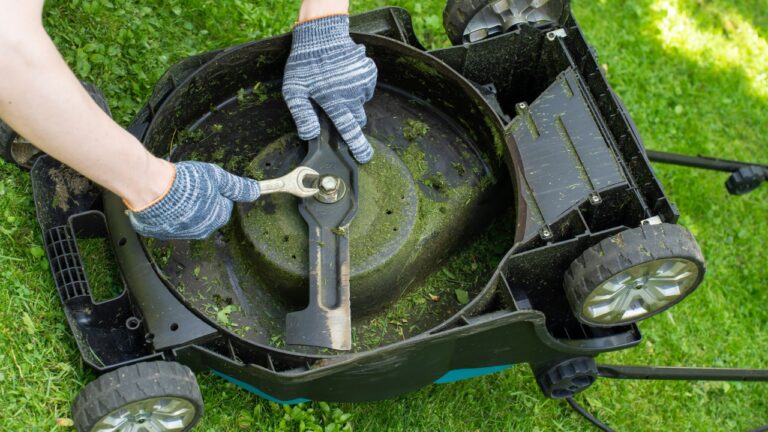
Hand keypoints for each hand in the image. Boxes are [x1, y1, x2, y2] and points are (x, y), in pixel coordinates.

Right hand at [126, 162, 260, 239]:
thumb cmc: (187, 183)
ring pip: (188, 218)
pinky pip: (170, 222)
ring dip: (185, 207)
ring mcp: (182, 233)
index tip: (206, 183)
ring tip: (176, 193)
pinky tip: (165, 201)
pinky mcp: (163, 233)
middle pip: (207, 212)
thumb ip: (238, 186)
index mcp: (218, 218)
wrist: (151, 190)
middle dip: (201, 200)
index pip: (224, 204)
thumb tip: (256, 191)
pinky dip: (169, 213)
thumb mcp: (217, 177)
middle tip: (190, 186)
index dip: (216, 191)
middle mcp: (202, 230)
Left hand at [282, 15, 376, 163]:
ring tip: (335, 85)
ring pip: (360, 102)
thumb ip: (302, 115)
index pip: (349, 130)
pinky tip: (344, 76)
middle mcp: (353, 95)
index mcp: (335, 102)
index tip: (365, 157)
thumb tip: (309, 135)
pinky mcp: (369, 72)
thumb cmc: (305, 63)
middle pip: (357, 118)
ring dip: (351, 100)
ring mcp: (363, 82)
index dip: (358, 147)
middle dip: (348, 117)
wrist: (322, 34)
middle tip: (334, 105)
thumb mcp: (294, 90)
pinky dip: (357, 86)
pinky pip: (365, 87)